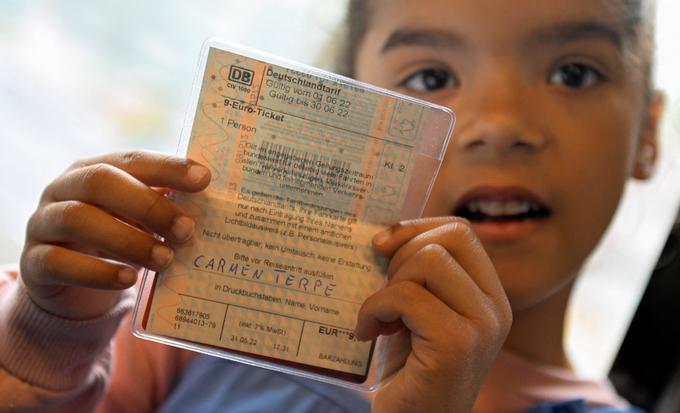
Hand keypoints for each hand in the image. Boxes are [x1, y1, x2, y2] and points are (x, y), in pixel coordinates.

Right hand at [19, 151, 210, 319]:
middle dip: (148, 205)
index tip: (204, 179)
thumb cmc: (114, 239)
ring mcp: (43, 223)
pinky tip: (129, 279)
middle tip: (186, 230)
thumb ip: (162, 209)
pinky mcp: (33, 262)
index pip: (131, 159)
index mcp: (94, 168)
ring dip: (128, 240)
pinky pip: (59, 262)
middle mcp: (63, 188)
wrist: (67, 281)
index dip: (167, 167)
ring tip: (165, 260)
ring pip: (78, 220)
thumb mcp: (137, 220)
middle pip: (101, 182)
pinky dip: (97, 272)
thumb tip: (208, 210)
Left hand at [356, 217, 511, 412]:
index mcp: (490, 295)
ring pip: (428, 261)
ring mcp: (482, 325)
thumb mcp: (417, 313)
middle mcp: (496, 308)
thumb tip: (386, 234)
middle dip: (403, 255)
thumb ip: (416, 275)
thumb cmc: (409, 369)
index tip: (383, 245)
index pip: (461, 231)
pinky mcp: (457, 344)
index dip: (417, 229)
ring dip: (388, 285)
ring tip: (378, 317)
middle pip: (449, 237)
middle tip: (384, 292)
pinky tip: (367, 333)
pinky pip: (406, 296)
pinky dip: (375, 308)